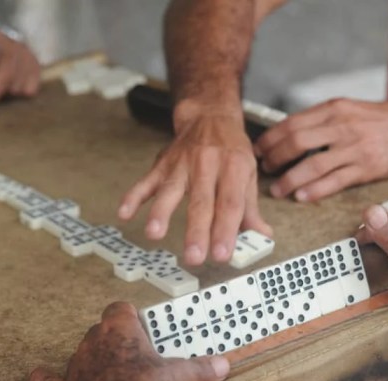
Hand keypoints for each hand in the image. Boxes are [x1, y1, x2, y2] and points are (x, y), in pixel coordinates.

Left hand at [30, 302, 229, 380]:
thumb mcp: (183, 378)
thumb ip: (202, 368)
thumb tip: (222, 365)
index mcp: (120, 330)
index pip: (120, 309)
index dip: (130, 316)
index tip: (141, 324)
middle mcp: (92, 343)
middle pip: (100, 332)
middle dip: (115, 343)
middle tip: (135, 359)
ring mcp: (75, 369)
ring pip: (80, 356)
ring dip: (92, 364)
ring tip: (110, 378)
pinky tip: (39, 379)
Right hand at [118, 107, 271, 265]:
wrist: (209, 116)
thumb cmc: (231, 151)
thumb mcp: (248, 174)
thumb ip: (250, 208)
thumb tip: (262, 236)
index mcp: (234, 168)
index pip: (230, 203)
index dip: (226, 230)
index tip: (222, 254)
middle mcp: (207, 164)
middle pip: (201, 202)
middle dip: (197, 231)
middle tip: (194, 257)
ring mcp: (182, 164)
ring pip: (170, 190)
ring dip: (161, 212)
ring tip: (154, 233)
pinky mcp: (162, 164)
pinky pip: (146, 181)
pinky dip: (133, 196)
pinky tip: (124, 213)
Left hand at [255, 99, 387, 201]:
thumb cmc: (383, 120)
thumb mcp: (350, 109)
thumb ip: (322, 120)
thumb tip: (288, 134)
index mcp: (335, 109)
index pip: (292, 123)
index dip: (270, 139)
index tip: (259, 150)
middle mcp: (343, 126)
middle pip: (296, 142)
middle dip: (274, 159)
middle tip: (265, 170)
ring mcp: (355, 148)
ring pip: (312, 164)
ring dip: (289, 180)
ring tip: (277, 189)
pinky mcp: (367, 168)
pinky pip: (335, 181)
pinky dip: (314, 190)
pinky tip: (301, 196)